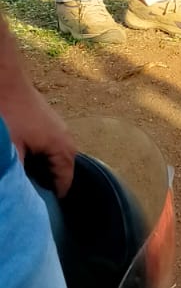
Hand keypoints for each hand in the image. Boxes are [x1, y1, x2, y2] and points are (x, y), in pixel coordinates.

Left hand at [4, 76, 73, 195]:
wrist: (4, 78)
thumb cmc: (9, 113)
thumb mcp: (12, 150)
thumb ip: (19, 176)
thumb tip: (22, 197)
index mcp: (63, 151)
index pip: (63, 186)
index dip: (50, 200)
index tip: (36, 209)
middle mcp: (68, 141)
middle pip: (60, 174)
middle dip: (45, 184)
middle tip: (28, 193)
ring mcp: (60, 130)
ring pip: (53, 160)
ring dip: (40, 170)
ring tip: (24, 176)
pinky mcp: (49, 123)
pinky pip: (48, 148)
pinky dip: (37, 157)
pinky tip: (22, 157)